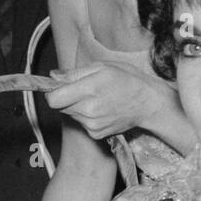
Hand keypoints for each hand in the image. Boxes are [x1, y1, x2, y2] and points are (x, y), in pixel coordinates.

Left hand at [46, 61, 175, 140]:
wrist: (148, 103)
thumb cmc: (127, 80)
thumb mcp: (102, 66)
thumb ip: (74, 73)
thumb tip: (53, 76)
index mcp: (89, 89)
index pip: (53, 99)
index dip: (52, 92)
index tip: (58, 87)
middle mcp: (89, 110)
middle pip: (60, 107)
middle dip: (66, 97)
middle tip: (83, 89)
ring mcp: (92, 125)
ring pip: (70, 114)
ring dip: (77, 106)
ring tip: (96, 98)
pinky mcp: (96, 134)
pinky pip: (81, 123)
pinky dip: (86, 117)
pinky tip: (102, 110)